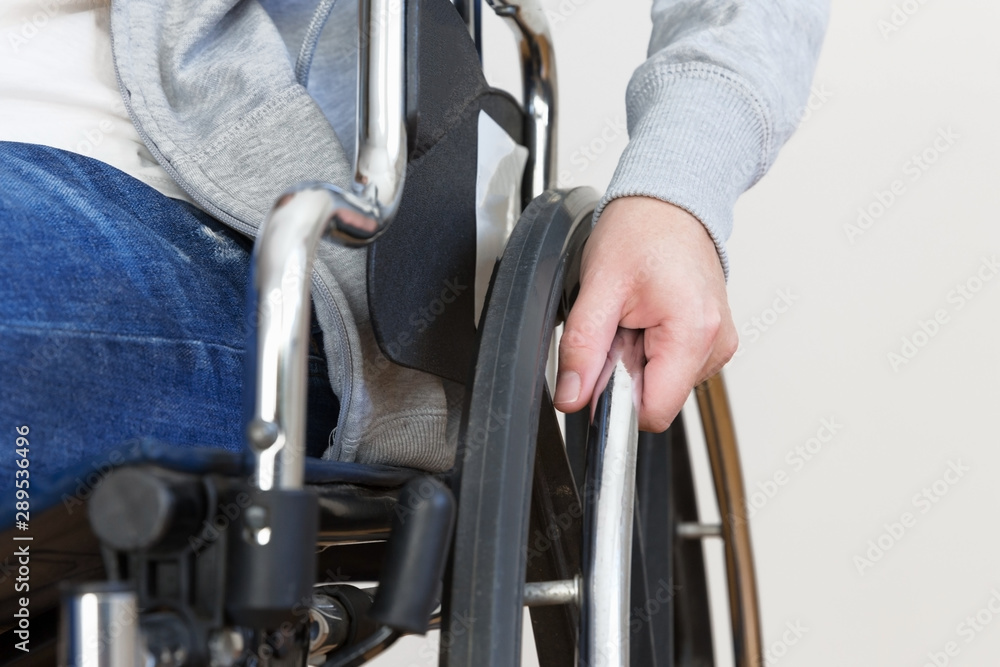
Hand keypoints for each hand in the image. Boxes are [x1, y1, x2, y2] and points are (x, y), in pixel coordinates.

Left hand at [553, 196, 737, 430]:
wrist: (668, 202)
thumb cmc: (641, 231)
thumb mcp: (598, 287)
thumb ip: (581, 349)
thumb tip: (571, 397)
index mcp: (693, 332)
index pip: (654, 412)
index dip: (615, 401)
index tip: (601, 367)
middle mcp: (716, 343)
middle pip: (657, 398)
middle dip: (625, 372)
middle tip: (618, 325)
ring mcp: (719, 343)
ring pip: (663, 385)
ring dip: (637, 361)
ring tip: (633, 316)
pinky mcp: (714, 340)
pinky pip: (673, 367)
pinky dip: (652, 350)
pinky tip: (647, 318)